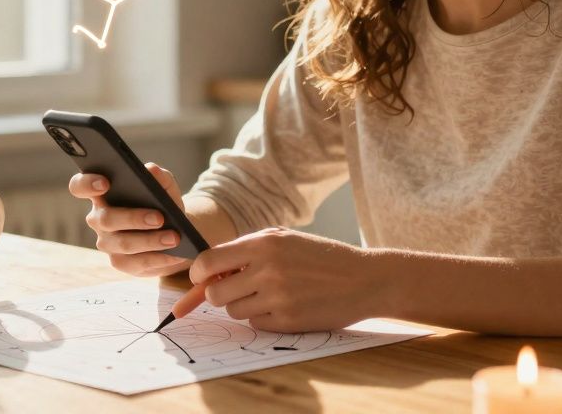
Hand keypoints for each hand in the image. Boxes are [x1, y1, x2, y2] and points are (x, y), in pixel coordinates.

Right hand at [68, 163, 191, 276]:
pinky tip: (177, 253)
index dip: (86, 184)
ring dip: (151, 241)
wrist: (174, 231)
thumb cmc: (162, 203)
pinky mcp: (120, 262)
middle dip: (133, 218)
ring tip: (174, 237)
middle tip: (159, 218)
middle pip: (105, 219)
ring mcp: (107, 242)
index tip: (105, 183)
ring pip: (123, 244)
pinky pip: (137, 263)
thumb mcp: (165, 187)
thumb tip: (151, 170)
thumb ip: (160, 177)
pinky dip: (159, 258)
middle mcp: (98, 218)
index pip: (79, 186)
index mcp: (101, 194)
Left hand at [188, 227, 388, 331]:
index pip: (209, 261)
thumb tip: (208, 270)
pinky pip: (256, 324)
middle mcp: (267, 270)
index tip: (199, 278)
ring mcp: (277, 297)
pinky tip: (283, 305)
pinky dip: (263, 317)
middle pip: (215, 292)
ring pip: (234, 310)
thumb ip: (246, 249)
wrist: (364, 279)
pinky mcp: (288, 321)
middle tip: (234, 288)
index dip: (198, 273)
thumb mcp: (284, 238)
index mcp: (263, 244)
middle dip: (218, 293)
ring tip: (266, 294)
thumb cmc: (320, 256)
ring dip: (243, 305)